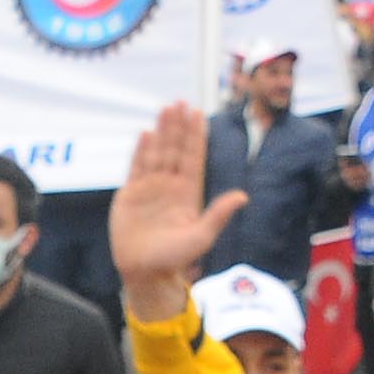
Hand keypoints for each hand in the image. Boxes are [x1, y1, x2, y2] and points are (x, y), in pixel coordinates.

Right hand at [107, 102, 244, 320]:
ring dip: (161, 132)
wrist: (144, 272)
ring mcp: (149, 188)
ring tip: (165, 109)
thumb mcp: (202, 236)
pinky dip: (141, 150)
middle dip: (178, 126)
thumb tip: (243, 196)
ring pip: (157, 153)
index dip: (196, 135)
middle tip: (181, 102)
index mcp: (188, 193)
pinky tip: (146, 133)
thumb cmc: (175, 258)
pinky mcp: (130, 194)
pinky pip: (136, 167)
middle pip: (175, 149)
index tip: (198, 114)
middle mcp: (170, 186)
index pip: (193, 157)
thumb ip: (219, 214)